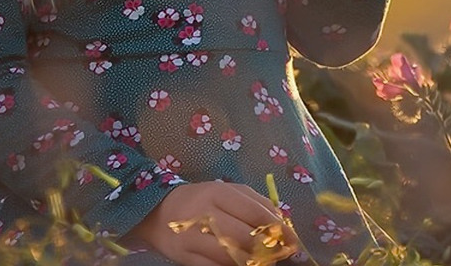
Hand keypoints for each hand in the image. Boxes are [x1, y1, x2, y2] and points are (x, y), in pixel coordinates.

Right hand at [124, 179, 302, 264]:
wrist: (157, 212)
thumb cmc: (201, 200)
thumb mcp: (226, 192)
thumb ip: (255, 202)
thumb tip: (282, 220)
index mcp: (218, 193)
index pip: (255, 211)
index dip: (278, 227)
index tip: (293, 239)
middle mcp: (204, 213)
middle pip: (244, 236)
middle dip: (267, 248)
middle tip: (280, 254)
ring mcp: (192, 237)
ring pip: (230, 255)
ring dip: (251, 261)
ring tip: (262, 261)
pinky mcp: (184, 257)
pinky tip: (241, 265)